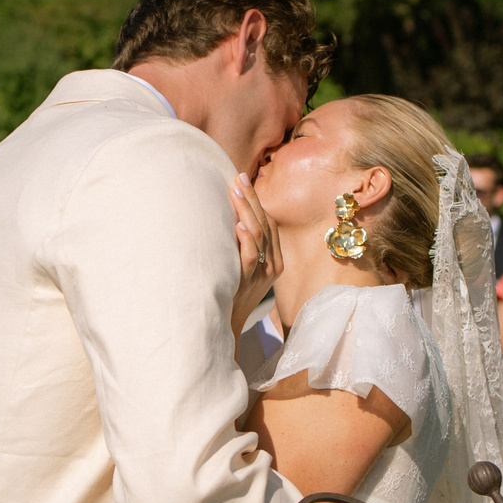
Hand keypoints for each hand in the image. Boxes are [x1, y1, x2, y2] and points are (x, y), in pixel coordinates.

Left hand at [230, 176, 281, 334]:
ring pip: (259, 235)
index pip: (270, 223)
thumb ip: (245, 247)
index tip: (243, 181)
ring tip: (235, 192)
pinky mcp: (247, 282)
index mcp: (275, 260)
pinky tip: (237, 225)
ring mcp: (261, 274)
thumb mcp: (245, 269)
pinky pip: (250, 257)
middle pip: (266, 223)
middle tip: (238, 177)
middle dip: (251, 198)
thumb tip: (233, 218)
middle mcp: (272, 265)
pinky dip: (245, 239)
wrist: (226, 325)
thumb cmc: (231, 293)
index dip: (258, 201)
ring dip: (246, 211)